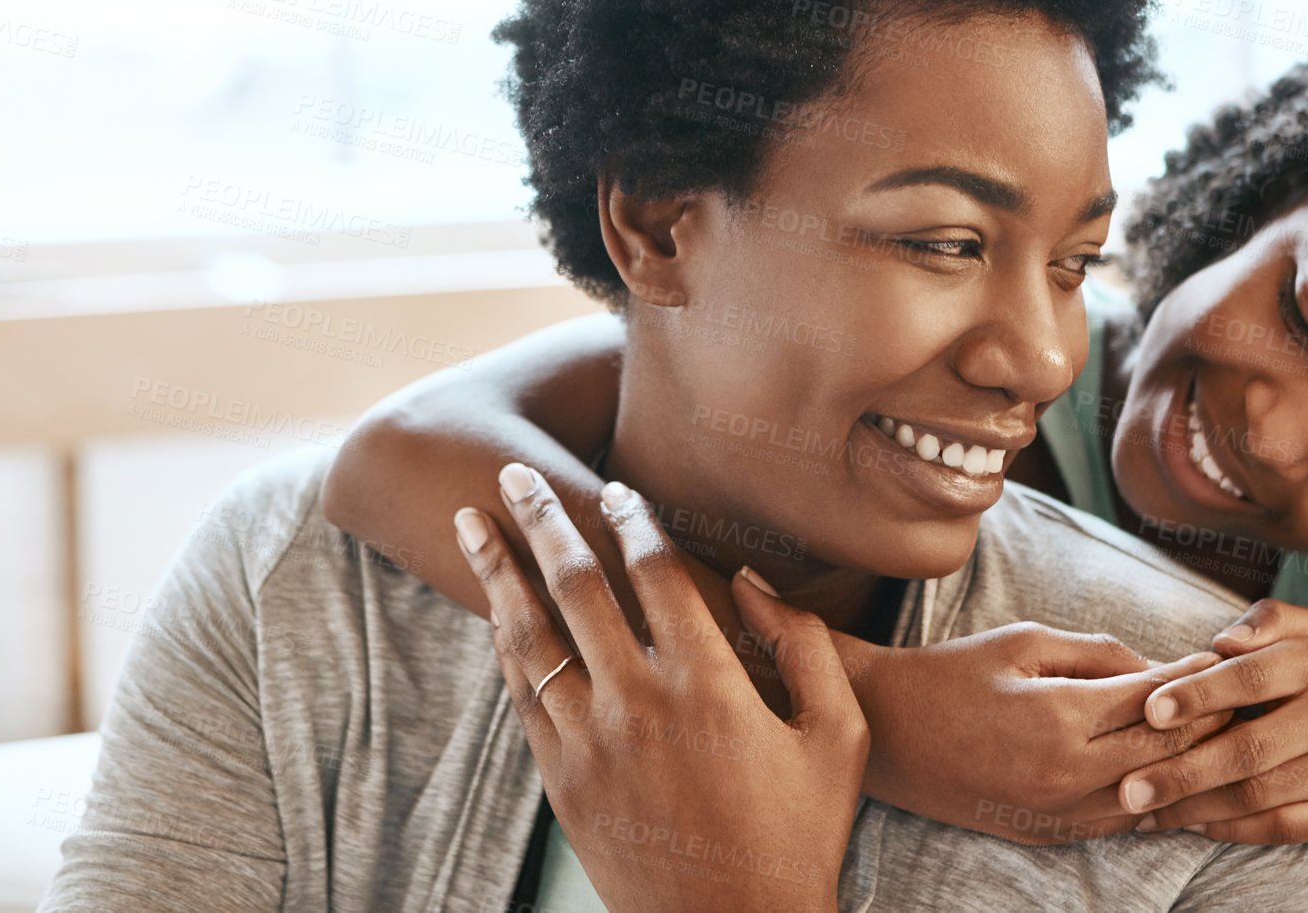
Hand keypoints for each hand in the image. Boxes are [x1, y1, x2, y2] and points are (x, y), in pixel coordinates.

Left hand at [457, 464, 865, 912]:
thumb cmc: (798, 836)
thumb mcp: (837, 737)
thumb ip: (804, 646)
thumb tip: (752, 579)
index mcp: (711, 686)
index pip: (657, 574)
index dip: (632, 520)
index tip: (614, 489)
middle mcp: (640, 704)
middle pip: (577, 584)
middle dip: (541, 518)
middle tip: (512, 472)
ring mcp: (591, 743)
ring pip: (531, 634)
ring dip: (498, 570)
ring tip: (470, 520)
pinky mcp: (561, 780)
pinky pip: (522, 692)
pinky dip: (504, 641)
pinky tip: (494, 609)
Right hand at [852, 622, 1231, 844]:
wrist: (885, 731)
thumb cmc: (951, 674)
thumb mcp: (1023, 641)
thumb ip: (1096, 653)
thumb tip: (1155, 667)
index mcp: (1060, 715)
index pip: (1157, 699)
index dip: (1197, 677)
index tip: (1224, 659)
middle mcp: (1066, 773)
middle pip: (1167, 753)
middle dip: (1207, 724)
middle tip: (1237, 700)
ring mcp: (1056, 811)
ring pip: (1151, 797)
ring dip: (1186, 771)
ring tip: (1217, 743)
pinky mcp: (1045, 833)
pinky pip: (1119, 824)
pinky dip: (1149, 801)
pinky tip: (1167, 781)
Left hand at [1119, 598, 1307, 845]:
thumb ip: (1272, 619)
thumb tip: (1218, 639)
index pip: (1253, 678)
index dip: (1200, 693)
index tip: (1149, 710)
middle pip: (1248, 749)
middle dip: (1181, 770)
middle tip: (1126, 785)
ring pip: (1258, 794)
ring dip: (1194, 807)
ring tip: (1141, 810)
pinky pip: (1282, 827)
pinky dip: (1233, 829)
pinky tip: (1190, 825)